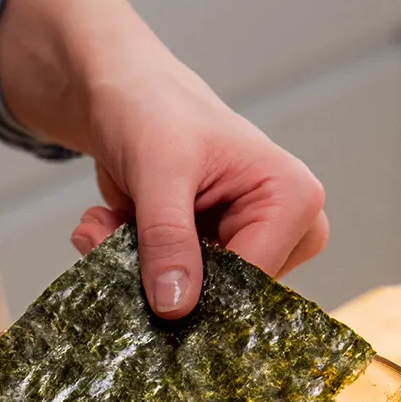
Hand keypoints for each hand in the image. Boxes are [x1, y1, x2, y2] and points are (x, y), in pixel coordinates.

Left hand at [0, 0, 327, 318]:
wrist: (125, 94)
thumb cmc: (154, 109)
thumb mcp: (159, 171)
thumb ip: (168, 238)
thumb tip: (175, 307)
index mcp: (295, 199)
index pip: (254, 281)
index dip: (196, 294)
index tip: (139, 282)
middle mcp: (287, 230)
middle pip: (227, 296)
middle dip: (160, 277)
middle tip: (106, 238)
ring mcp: (253, 246)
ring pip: (196, 298)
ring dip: (139, 270)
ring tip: (105, 226)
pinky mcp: (219, 258)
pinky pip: (176, 290)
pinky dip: (133, 266)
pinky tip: (109, 227)